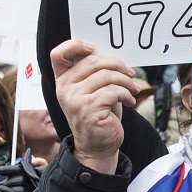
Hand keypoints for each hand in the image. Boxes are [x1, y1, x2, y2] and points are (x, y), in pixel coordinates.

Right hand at [52, 39, 138, 175]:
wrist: (97, 146)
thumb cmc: (98, 115)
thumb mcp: (92, 91)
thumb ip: (94, 74)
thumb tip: (114, 58)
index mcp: (63, 81)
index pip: (58, 54)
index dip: (74, 45)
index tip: (92, 48)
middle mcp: (65, 88)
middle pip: (93, 61)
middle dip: (117, 64)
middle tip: (129, 73)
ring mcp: (75, 99)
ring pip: (107, 76)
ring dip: (126, 81)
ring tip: (132, 89)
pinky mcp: (89, 109)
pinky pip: (114, 91)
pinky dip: (126, 94)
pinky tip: (129, 101)